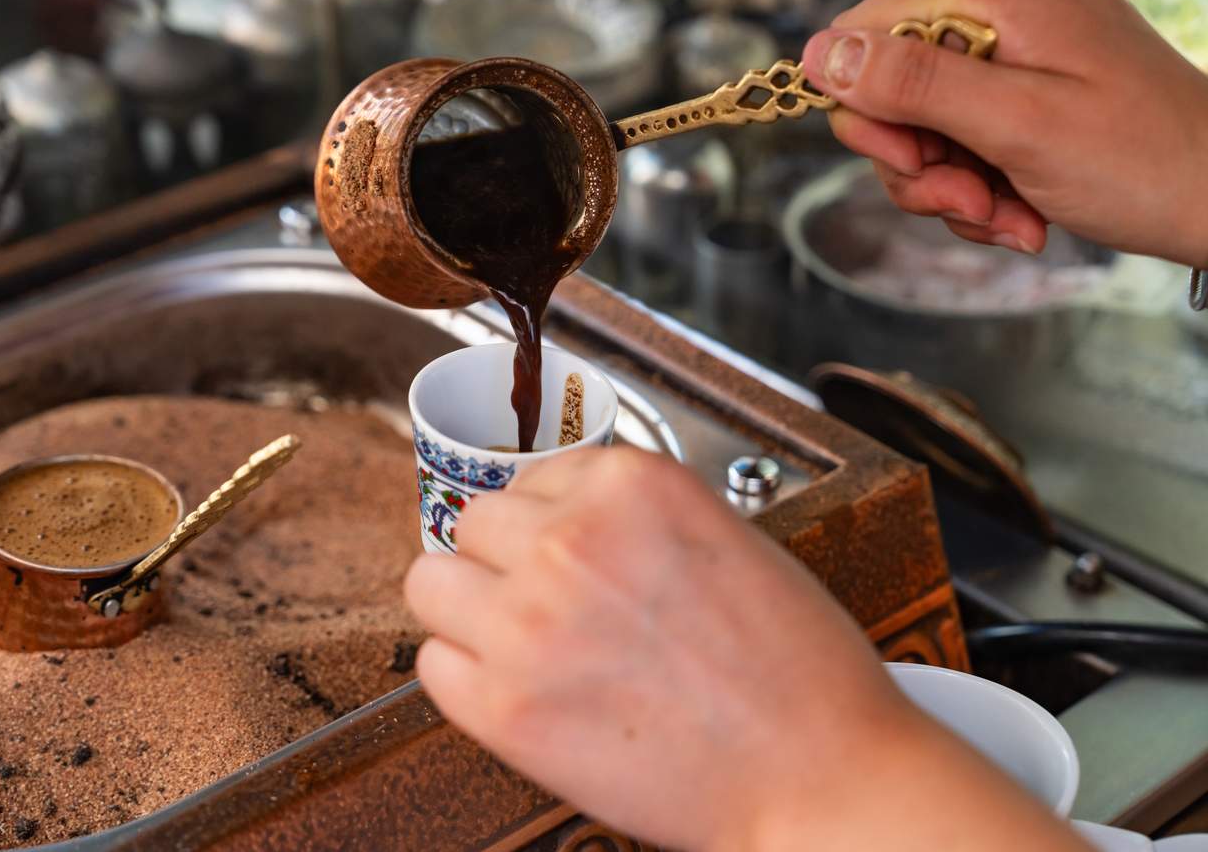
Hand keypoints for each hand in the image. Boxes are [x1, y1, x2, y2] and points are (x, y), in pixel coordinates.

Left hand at [405, 447, 1088, 850]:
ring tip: (519, 641)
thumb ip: (635, 519)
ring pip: (431, 581)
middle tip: (542, 601)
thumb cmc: (796, 670)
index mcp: (633, 486)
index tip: (565, 552)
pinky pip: (434, 665)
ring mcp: (530, 620)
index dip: (549, 520)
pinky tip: (522, 691)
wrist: (820, 775)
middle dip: (504, 559)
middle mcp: (571, 539)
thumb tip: (562, 521)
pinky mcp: (505, 705)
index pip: (533, 475)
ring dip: (467, 607)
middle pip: (473, 521)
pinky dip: (467, 677)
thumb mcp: (728, 539)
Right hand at [801, 0, 1207, 267]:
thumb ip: (913, 84)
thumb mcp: (1014, 124)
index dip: (869, 107)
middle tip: (969, 199)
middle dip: (916, 161)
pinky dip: (976, 192)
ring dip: (948, 190)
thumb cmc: (1138, 157)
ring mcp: (1009, 55)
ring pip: (916, 130)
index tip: (916, 160)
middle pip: (886, 88)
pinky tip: (1019, 214)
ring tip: (1006, 215)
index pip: (867, 32)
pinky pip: (954, 148)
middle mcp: (996, 11)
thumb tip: (817, 54)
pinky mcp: (1018, 95)